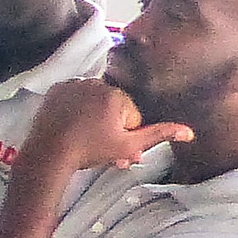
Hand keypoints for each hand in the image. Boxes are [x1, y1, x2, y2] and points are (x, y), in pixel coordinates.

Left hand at [29, 78, 189, 173]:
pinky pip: (74, 97)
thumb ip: (158, 135)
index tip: (116, 147)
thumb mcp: (128, 146)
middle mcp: (96, 83)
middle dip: (112, 127)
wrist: (48, 154)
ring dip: (95, 118)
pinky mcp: (56, 89)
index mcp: (117, 95)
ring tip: (86, 138)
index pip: (131, 114)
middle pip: (113, 107)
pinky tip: (72, 126)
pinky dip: (75, 109)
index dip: (126, 134)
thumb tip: (189, 132)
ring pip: (94, 101)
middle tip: (101, 148)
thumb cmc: (89, 151)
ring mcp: (73, 84)